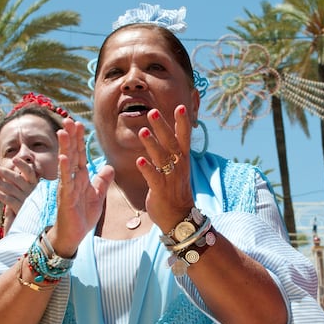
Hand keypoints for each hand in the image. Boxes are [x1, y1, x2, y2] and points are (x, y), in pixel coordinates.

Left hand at [0, 158, 39, 223]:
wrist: (36, 225)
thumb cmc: (32, 206)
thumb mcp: (30, 194)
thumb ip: (23, 184)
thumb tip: (12, 174)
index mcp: (35, 186)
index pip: (29, 172)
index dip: (22, 165)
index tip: (14, 159)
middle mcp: (31, 192)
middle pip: (17, 179)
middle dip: (4, 172)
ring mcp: (26, 200)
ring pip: (11, 189)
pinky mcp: (21, 209)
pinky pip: (10, 201)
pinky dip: (2, 196)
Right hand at [46, 118, 113, 256]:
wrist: (73, 235)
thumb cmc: (82, 215)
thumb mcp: (97, 195)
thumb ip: (102, 180)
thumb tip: (109, 167)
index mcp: (80, 177)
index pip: (80, 154)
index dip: (80, 139)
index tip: (79, 123)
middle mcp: (72, 178)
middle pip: (72, 153)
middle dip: (70, 137)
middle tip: (68, 119)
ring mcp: (67, 187)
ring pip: (66, 163)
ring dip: (65, 147)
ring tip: (63, 131)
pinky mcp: (66, 198)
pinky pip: (66, 181)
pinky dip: (64, 169)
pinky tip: (63, 157)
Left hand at [136, 105, 195, 231]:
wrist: (179, 217)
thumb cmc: (176, 190)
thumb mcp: (178, 168)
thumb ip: (172, 151)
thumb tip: (166, 133)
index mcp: (183, 160)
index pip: (184, 137)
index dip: (182, 122)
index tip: (181, 106)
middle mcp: (179, 166)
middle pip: (171, 143)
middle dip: (162, 127)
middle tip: (152, 112)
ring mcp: (170, 178)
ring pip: (162, 158)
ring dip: (152, 144)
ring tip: (143, 131)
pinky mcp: (160, 191)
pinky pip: (154, 178)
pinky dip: (147, 169)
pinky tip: (139, 160)